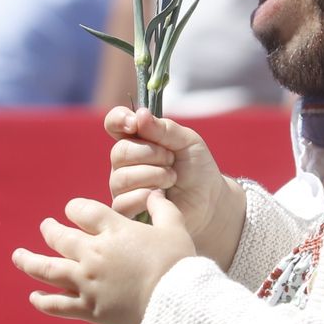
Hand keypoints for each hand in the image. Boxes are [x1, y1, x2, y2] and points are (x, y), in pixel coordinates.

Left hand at [13, 191, 194, 323]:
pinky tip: (34, 296)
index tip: (72, 210)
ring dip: (28, 261)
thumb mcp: (176, 229)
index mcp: (114, 231)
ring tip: (18, 256)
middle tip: (46, 227)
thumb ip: (163, 209)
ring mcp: (87, 282)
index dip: (74, 208)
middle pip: (60, 238)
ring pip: (47, 269)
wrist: (176, 304)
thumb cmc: (179, 264)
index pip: (82, 211)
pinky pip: (57, 304)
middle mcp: (94, 254)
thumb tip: (155, 192)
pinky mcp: (88, 309)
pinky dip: (43, 301)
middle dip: (50, 230)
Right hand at [105, 107, 245, 266]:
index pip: (115, 123)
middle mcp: (124, 162)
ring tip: (171, 179)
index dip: (120, 120)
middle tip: (171, 160)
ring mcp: (122, 186)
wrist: (208, 200)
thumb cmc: (196, 167)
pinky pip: (123, 202)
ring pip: (122, 178)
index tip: (134, 124)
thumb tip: (140, 115)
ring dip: (153, 176)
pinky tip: (161, 197)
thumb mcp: (187, 141)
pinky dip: (146, 197)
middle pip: (120, 152)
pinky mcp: (126, 209)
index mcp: (136, 139)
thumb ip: (164, 128)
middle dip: (151, 154)